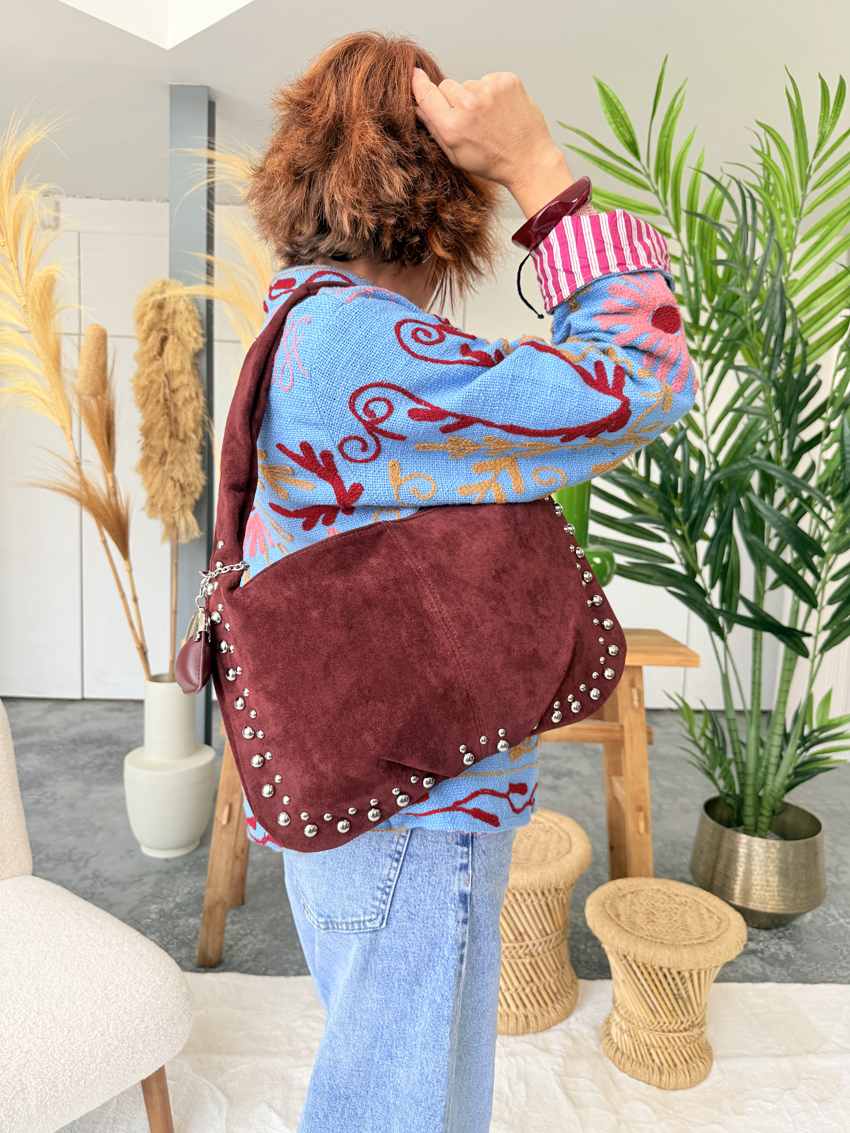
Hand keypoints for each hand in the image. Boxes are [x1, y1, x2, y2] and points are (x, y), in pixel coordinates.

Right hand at [412, 68, 574, 217]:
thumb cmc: (493, 162)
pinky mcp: (506, 82)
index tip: (415, 74)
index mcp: (452, 126)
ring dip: (474, 96)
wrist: (529, 160)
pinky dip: (491, 91)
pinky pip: (488, 79)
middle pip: (446, 85)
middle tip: (468, 117)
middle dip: (452, 98)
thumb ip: (435, 129)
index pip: (426, 94)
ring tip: (488, 117)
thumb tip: (419, 107)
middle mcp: (469, 105)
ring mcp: (489, 91)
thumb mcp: (456, 155)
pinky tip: (500, 110)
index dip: (419, 83)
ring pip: (468, 83)